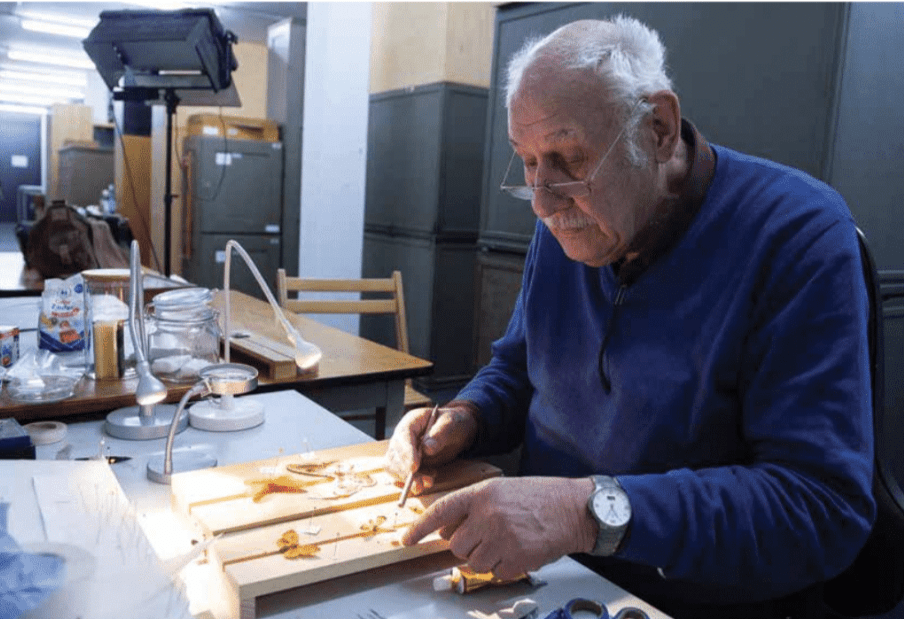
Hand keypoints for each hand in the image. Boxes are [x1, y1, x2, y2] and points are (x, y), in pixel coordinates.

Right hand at [384, 404, 478, 494]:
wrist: (457, 431)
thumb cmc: (454, 423)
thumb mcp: (451, 424)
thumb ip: (440, 434)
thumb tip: (427, 448)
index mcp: (412, 421)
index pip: (402, 436)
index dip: (406, 453)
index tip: (414, 468)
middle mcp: (403, 436)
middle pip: (393, 454)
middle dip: (405, 471)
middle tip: (420, 483)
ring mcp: (403, 450)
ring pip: (394, 467)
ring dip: (407, 479)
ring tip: (427, 482)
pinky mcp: (407, 463)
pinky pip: (401, 475)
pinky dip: (411, 482)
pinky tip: (427, 482)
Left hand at [401, 476, 595, 579]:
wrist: (574, 508)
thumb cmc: (542, 497)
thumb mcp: (503, 490)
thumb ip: (476, 507)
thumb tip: (453, 529)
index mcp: (483, 494)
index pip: (441, 511)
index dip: (421, 527)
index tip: (408, 539)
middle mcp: (488, 515)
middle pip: (456, 545)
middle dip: (468, 546)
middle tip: (488, 537)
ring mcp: (502, 538)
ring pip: (474, 562)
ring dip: (488, 557)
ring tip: (509, 541)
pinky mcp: (516, 558)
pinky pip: (497, 572)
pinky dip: (506, 567)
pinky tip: (520, 549)